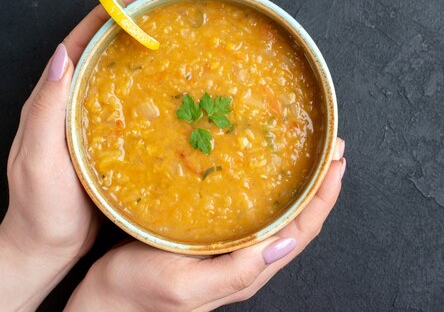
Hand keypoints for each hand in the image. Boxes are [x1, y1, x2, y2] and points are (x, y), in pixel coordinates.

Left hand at [0, 0, 166, 311]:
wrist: (46, 245)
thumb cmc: (41, 208)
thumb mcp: (38, 159)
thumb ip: (46, 109)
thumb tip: (63, 55)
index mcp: (52, 99)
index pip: (80, 42)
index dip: (109, 13)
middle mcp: (71, 102)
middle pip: (101, 48)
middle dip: (130, 18)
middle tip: (164, 1)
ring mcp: (90, 120)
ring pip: (116, 71)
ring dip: (141, 45)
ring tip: (172, 31)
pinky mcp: (107, 138)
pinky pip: (129, 100)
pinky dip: (149, 82)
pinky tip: (172, 85)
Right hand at [65, 138, 345, 311]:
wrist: (105, 301)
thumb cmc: (138, 292)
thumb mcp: (185, 286)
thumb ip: (235, 272)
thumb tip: (284, 247)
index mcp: (248, 271)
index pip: (301, 231)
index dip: (323, 198)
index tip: (336, 163)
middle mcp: (249, 260)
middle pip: (299, 221)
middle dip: (320, 185)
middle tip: (331, 148)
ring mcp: (234, 249)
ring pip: (282, 216)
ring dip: (301, 186)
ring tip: (312, 155)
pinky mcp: (217, 239)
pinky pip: (257, 213)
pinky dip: (273, 190)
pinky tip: (270, 172)